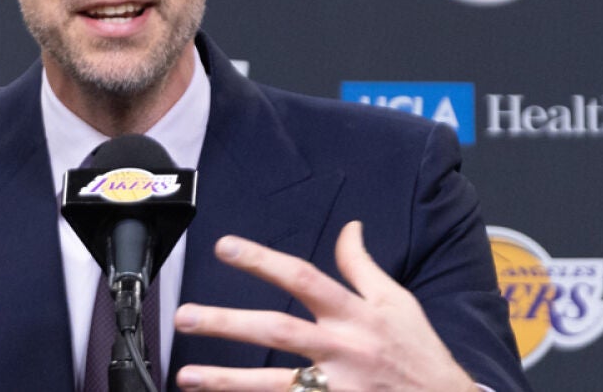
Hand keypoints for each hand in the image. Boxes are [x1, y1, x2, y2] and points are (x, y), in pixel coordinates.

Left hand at [173, 221, 473, 391]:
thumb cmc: (419, 351)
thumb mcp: (398, 302)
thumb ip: (363, 268)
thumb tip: (350, 228)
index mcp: (355, 315)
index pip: (303, 278)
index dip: (263, 261)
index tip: (225, 246)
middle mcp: (343, 350)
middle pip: (277, 331)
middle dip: (228, 323)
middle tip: (183, 315)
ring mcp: (338, 389)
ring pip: (274, 384)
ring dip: (227, 382)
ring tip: (186, 377)